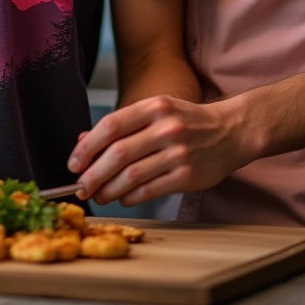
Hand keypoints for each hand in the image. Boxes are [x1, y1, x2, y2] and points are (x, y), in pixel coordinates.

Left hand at [67, 95, 249, 207]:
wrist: (231, 131)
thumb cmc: (186, 120)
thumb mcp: (155, 111)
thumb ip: (122, 125)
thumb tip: (82, 142)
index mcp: (154, 106)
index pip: (111, 125)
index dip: (87, 146)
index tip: (73, 163)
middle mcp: (165, 127)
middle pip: (118, 153)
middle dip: (93, 174)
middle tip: (80, 186)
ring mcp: (178, 152)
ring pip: (132, 175)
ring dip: (108, 189)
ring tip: (98, 195)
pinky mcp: (187, 176)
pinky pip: (149, 190)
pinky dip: (130, 197)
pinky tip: (122, 198)